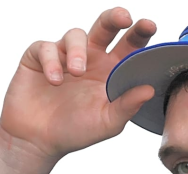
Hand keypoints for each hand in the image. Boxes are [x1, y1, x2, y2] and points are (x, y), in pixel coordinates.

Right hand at [0, 7, 156, 159]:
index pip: (129, 46)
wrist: (38, 141)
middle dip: (115, 18)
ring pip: (75, 35)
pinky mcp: (39, 57)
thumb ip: (127, 106)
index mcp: (111, 71)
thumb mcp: (107, 123)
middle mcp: (91, 58)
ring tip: (77, 72)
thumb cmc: (75, 131)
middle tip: (124, 18)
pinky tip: (54, 81)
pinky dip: (51, 61)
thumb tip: (149, 90)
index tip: (150, 26)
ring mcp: (65, 55)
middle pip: (105, 27)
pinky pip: (46, 47)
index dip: (140, 33)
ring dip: (78, 50)